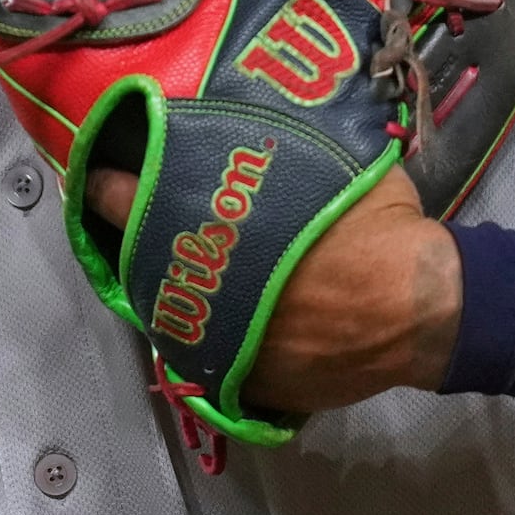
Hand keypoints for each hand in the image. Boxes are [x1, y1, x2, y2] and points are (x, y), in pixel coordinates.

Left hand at [91, 162, 457, 413]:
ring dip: (168, 291)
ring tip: (178, 268)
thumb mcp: (322, 163)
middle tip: (131, 220)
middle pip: (140, 265)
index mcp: (212, 229)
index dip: (106, 188)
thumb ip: (274, 154)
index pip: (129, 202)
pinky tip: (227, 314)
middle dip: (132, 242)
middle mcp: (202, 291)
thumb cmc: (375, 226)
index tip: (94, 177)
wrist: (420, 306)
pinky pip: (211, 355)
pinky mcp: (247, 384)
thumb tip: (250, 129)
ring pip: (169, 315)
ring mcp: (220, 345)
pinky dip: (212, 332)